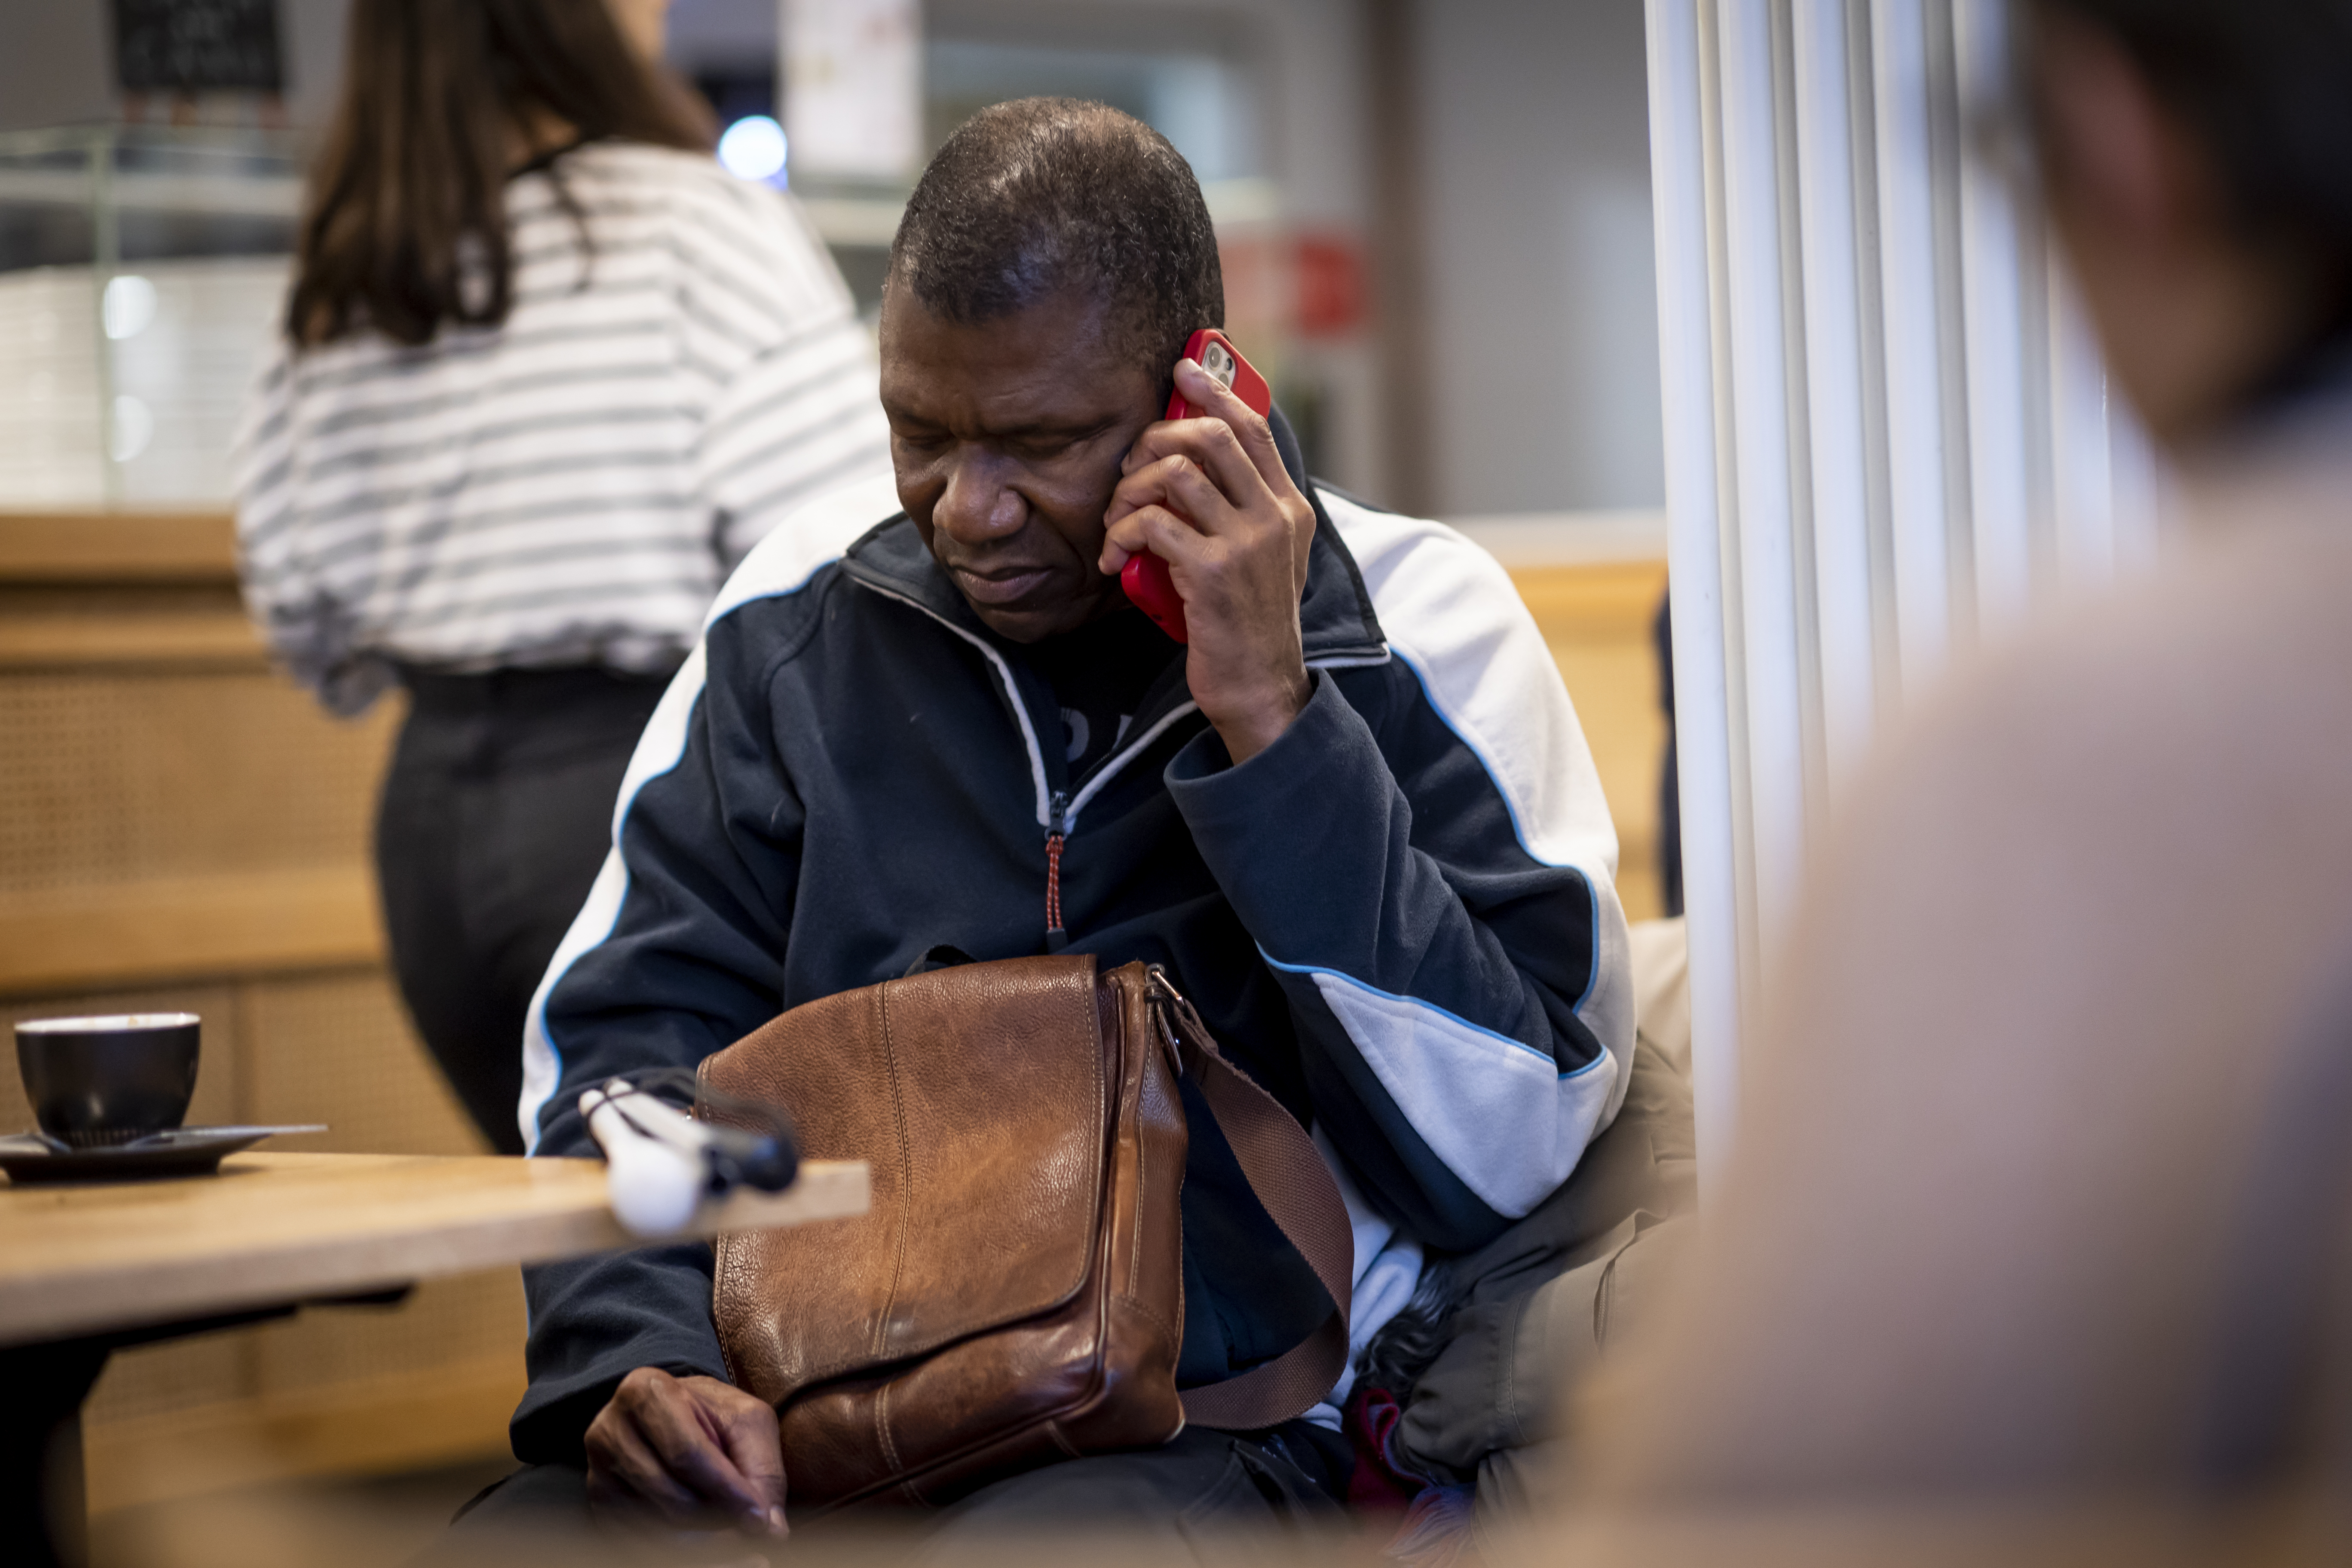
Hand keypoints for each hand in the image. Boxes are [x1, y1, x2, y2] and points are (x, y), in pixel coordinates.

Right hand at [584, 1368, 787, 1538]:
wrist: (671, 1412)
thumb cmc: (712, 1414)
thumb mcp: (747, 1422)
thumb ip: (762, 1469)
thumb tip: (771, 1529)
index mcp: (646, 1392)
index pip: (687, 1454)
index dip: (727, 1491)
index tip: (759, 1519)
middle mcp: (610, 1431)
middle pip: (671, 1497)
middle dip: (718, 1520)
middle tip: (750, 1531)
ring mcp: (598, 1470)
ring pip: (656, 1526)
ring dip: (703, 1539)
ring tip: (733, 1532)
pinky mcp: (600, 1503)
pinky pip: (640, 1539)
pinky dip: (679, 1546)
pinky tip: (706, 1538)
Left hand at [1100, 357, 1317, 763]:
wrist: (1259, 689)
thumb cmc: (1245, 624)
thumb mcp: (1261, 561)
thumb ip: (1241, 512)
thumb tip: (1189, 465)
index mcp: (1289, 509)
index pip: (1254, 427)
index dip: (1215, 389)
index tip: (1182, 367)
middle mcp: (1274, 518)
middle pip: (1212, 435)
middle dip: (1155, 438)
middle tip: (1129, 468)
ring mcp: (1247, 544)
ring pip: (1176, 472)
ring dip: (1130, 489)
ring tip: (1117, 521)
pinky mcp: (1213, 572)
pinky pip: (1154, 523)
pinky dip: (1122, 533)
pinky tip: (1113, 557)